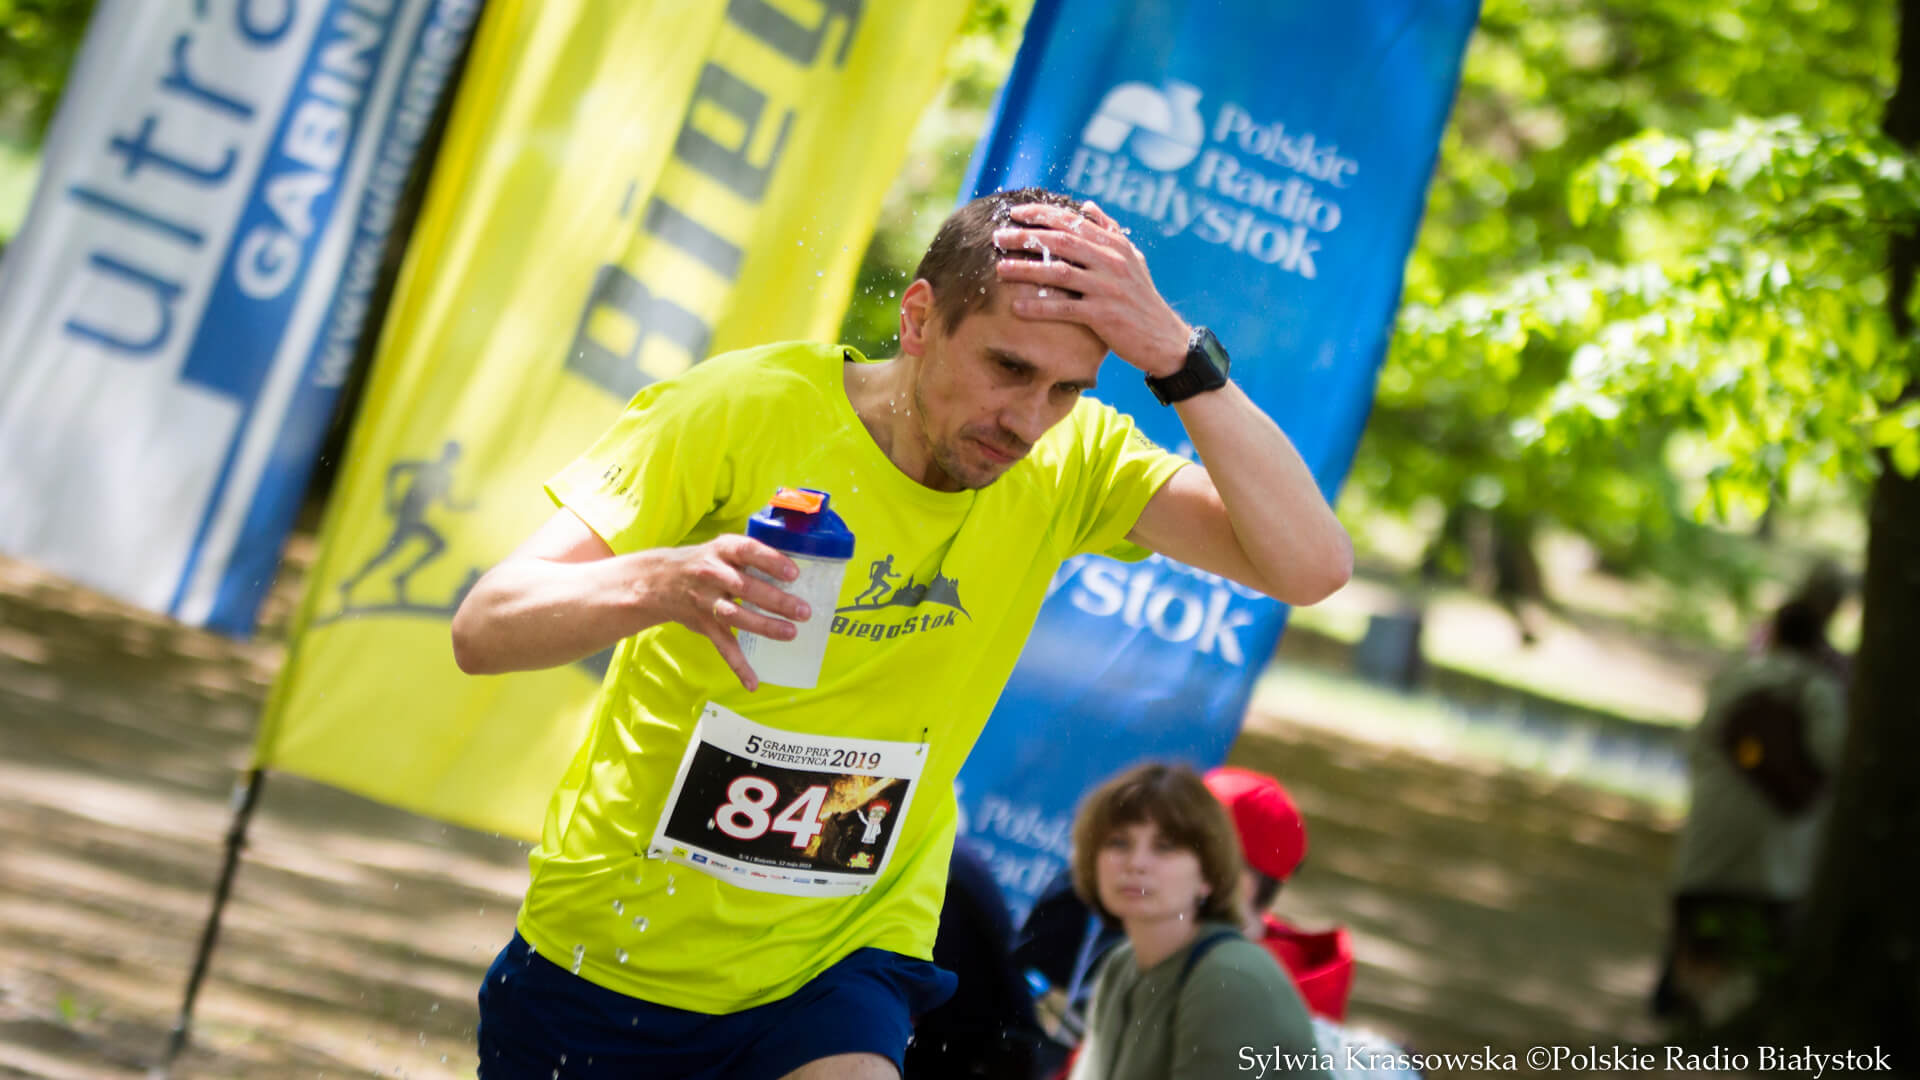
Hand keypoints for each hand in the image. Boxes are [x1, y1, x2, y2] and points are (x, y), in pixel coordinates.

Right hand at [639, 535, 806, 690]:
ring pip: (736, 616)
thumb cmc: (705, 562)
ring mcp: (706, 601)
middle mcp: (712, 574)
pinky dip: (738, 666)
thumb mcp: (723, 548)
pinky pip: (722, 646)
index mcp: (722, 550)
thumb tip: (795, 570)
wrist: (659, 580)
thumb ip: (752, 556)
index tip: (793, 574)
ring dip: (764, 626)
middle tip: (803, 611)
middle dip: (776, 600)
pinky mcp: (704, 625)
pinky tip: (753, 683)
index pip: (747, 551)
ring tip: (790, 633)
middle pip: (746, 588)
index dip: (770, 561)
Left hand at [992, 200, 1190, 376]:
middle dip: (1026, 237)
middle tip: (998, 236)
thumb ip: (1109, 230)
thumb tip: (1086, 205)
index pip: (1073, 221)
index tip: (1015, 212)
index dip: (1042, 214)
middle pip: (1061, 241)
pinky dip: (1040, 307)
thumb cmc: (1143, 299)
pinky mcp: (1104, 315)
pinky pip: (1066, 308)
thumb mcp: (1132, 258)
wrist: (1165, 339)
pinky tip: (1017, 307)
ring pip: (1059, 272)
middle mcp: (1111, 262)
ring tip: (999, 269)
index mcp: (1115, 245)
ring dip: (1026, 269)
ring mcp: (1107, 288)